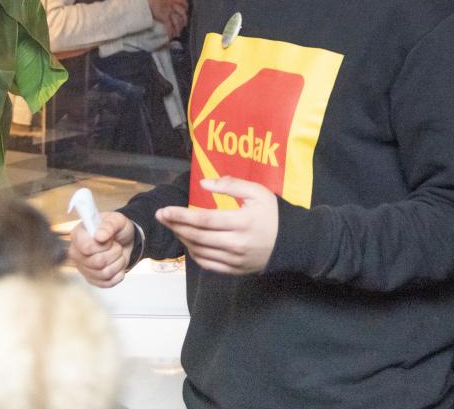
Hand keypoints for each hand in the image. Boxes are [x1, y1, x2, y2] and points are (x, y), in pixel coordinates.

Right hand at [66, 210, 136, 287]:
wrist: (125, 241)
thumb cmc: (117, 229)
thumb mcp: (116, 220)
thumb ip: (108, 225)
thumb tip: (100, 236)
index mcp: (78, 235)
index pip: (87, 247)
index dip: (103, 245)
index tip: (110, 239)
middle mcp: (77, 253)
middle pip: (97, 262)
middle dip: (114, 253)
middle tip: (116, 245)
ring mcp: (83, 268)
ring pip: (104, 273)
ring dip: (118, 262)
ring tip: (117, 253)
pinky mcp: (92, 279)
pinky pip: (108, 283)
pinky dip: (118, 274)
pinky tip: (117, 264)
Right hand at [143, 0, 187, 38]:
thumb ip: (162, 0)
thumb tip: (161, 3)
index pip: (182, 2)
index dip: (186, 7)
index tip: (186, 10)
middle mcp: (172, 5)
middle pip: (182, 13)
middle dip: (184, 20)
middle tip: (184, 25)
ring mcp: (169, 11)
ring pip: (177, 21)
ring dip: (178, 29)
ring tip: (177, 34)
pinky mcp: (164, 17)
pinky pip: (169, 26)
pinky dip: (170, 32)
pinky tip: (170, 36)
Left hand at [155, 176, 278, 274]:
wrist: (291, 242)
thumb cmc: (273, 213)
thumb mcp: (257, 192)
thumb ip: (231, 185)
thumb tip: (203, 183)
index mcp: (241, 222)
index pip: (204, 220)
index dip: (181, 216)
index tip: (164, 210)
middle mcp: (236, 244)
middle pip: (197, 236)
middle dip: (175, 226)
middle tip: (162, 217)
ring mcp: (235, 260)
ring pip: (200, 251)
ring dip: (183, 239)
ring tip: (174, 226)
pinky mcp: (235, 270)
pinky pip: (208, 264)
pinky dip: (194, 254)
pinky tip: (189, 242)